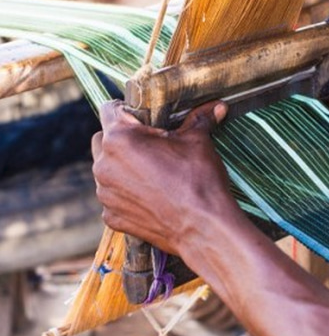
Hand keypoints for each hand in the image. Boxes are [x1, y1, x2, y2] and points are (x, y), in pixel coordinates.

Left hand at [92, 100, 241, 254]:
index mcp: (119, 139)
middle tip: (151, 145)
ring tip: (154, 173)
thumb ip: (200, 120)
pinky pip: (114, 197)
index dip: (127, 110)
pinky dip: (128, 194)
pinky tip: (153, 196)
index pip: (109, 109)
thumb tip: (218, 107)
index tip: (143, 118)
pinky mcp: (111, 217)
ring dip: (124, 167)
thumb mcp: (199, 142)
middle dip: (122, 139)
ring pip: (107, 170)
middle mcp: (103, 165)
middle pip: (103, 140)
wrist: (203, 228)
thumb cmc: (199, 180)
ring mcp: (105, 194)